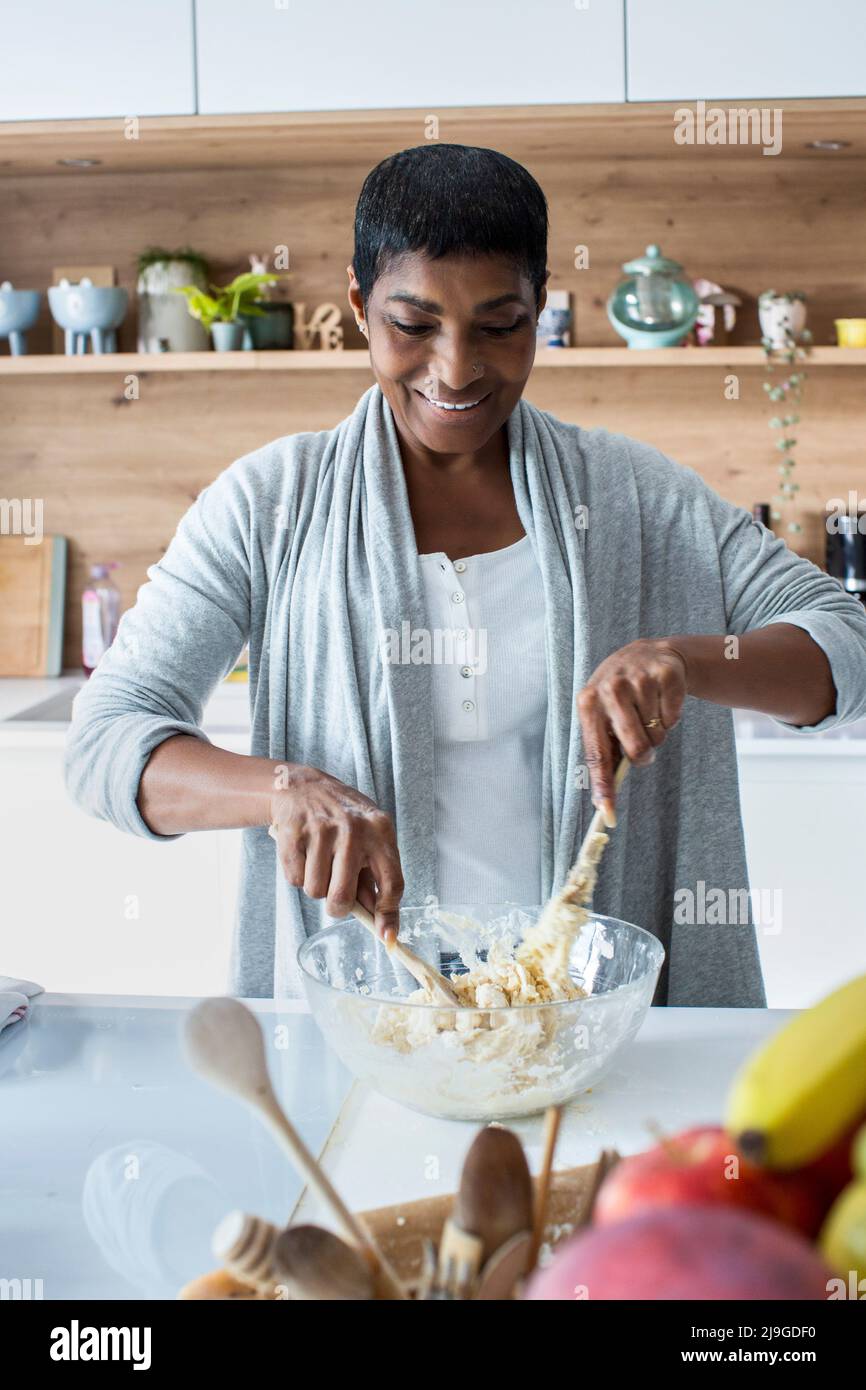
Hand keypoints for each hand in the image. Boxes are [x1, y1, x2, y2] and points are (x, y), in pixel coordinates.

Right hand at [270, 767, 404, 941]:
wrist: (302, 786)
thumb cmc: (342, 820)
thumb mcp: (367, 839)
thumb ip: (374, 879)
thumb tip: (383, 926)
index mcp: (380, 830)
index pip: (392, 882)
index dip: (389, 914)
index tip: (386, 935)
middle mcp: (354, 829)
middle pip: (343, 897)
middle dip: (338, 908)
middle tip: (336, 897)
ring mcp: (322, 830)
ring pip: (316, 891)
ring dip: (316, 886)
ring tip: (319, 862)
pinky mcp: (294, 833)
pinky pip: (295, 879)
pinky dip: (297, 874)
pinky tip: (303, 853)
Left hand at [577, 639, 687, 818]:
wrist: (648, 654)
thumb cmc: (620, 697)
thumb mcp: (603, 715)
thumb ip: (604, 752)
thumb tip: (603, 801)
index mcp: (588, 703)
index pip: (596, 752)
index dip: (603, 783)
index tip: (607, 810)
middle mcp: (611, 688)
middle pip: (635, 748)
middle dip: (643, 755)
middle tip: (644, 746)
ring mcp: (639, 678)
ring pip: (657, 734)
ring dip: (657, 732)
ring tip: (649, 712)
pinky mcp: (666, 674)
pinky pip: (673, 718)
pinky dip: (671, 717)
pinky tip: (661, 700)